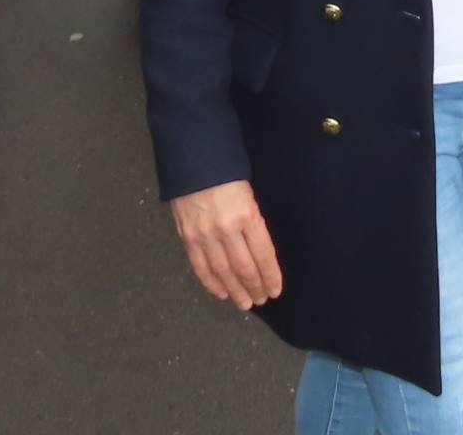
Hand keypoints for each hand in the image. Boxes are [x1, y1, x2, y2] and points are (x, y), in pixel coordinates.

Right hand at [170, 179, 282, 309]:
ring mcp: (204, 235)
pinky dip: (211, 283)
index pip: (262, 254)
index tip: (276, 289)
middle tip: (262, 300)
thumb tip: (259, 253)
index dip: (270, 275)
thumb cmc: (227, 172)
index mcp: (246, 215)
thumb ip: (253, 222)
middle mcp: (226, 229)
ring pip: (222, 272)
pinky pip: (200, 266)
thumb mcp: (249, 192)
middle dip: (255, 287)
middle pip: (244, 268)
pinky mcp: (187, 237)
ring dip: (235, 291)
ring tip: (245, 303)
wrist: (193, 159)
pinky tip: (221, 293)